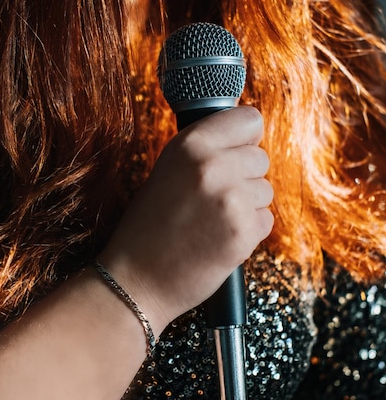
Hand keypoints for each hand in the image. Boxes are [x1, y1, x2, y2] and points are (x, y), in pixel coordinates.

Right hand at [98, 105, 273, 333]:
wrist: (135, 279)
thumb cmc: (149, 226)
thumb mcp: (168, 169)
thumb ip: (206, 150)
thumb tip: (246, 138)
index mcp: (190, 144)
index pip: (249, 120)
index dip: (245, 138)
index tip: (237, 150)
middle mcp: (212, 165)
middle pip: (260, 158)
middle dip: (244, 177)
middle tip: (214, 198)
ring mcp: (230, 199)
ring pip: (265, 190)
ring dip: (246, 206)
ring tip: (212, 221)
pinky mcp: (243, 231)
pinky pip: (265, 220)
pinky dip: (248, 231)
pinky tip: (218, 238)